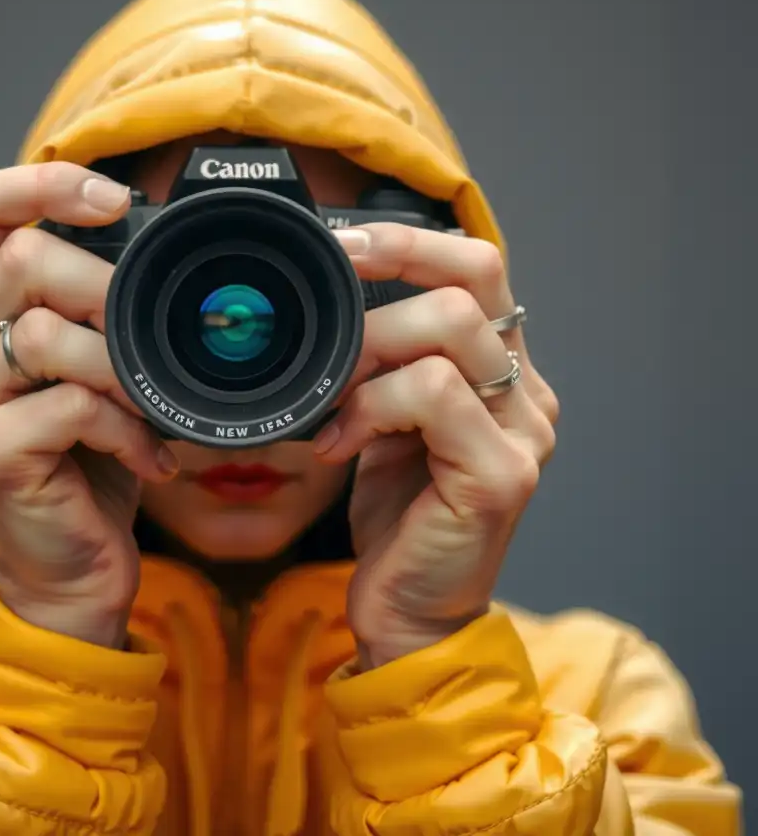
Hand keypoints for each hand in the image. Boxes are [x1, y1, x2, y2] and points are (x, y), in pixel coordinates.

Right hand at [0, 162, 179, 646]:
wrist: (71, 569)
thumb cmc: (90, 466)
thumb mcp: (96, 376)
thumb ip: (99, 316)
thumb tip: (160, 253)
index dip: (42, 184)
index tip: (117, 201)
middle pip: (22, 259)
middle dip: (107, 289)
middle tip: (150, 343)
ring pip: (46, 331)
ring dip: (122, 368)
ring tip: (152, 409)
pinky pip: (71, 403)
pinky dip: (126, 426)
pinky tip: (145, 456)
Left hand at [316, 224, 558, 669]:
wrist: (410, 612)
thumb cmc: (397, 517)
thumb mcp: (387, 423)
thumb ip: (384, 366)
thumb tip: (330, 307)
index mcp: (502, 373)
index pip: (478, 266)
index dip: (410, 240)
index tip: (342, 244)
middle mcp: (527, 394)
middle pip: (473, 277)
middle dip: (385, 278)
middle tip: (326, 311)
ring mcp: (524, 432)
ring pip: (449, 328)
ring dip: (368, 351)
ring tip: (334, 400)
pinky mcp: (502, 473)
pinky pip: (432, 393)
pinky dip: (370, 407)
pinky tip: (342, 444)